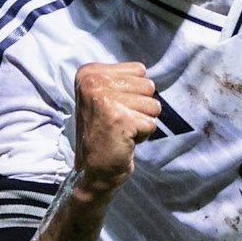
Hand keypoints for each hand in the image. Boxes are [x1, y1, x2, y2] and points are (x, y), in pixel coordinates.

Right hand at [72, 60, 159, 201]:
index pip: (139, 70)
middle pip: (148, 86)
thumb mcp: (104, 96)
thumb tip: (146, 73)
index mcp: (88, 73)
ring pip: (153, 104)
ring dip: (142, 121)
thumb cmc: (104, 133)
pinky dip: (143, 135)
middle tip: (119, 122)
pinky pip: (151, 123)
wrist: (94, 170)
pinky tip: (124, 140)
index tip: (114, 108)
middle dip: (140, 108)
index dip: (134, 93)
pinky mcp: (119, 119)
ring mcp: (105, 100)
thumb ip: (122, 80)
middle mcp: (93, 82)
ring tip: (122, 130)